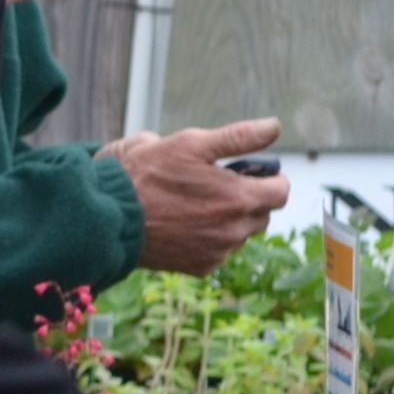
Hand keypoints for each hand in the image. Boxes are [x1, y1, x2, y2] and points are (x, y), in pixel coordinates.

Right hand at [110, 121, 289, 275]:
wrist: (112, 216)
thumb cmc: (148, 175)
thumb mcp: (192, 144)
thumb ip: (239, 136)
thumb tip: (275, 126)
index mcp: (241, 198)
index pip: (282, 191)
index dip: (269, 177)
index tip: (247, 172)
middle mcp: (236, 231)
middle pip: (263, 214)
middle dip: (248, 198)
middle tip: (216, 185)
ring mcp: (219, 252)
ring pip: (242, 233)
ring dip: (230, 220)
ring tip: (196, 205)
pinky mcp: (202, 267)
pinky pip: (220, 251)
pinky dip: (211, 239)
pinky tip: (186, 224)